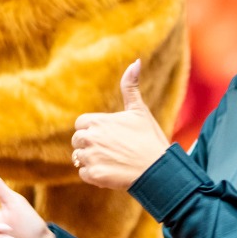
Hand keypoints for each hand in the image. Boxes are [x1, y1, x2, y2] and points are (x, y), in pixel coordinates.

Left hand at [70, 60, 169, 189]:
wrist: (158, 169)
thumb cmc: (149, 138)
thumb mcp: (139, 110)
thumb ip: (130, 86)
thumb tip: (135, 62)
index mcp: (97, 121)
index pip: (81, 124)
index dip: (93, 130)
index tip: (109, 135)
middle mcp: (90, 138)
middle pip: (77, 141)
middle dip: (90, 145)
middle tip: (112, 149)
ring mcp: (91, 158)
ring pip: (79, 158)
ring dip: (92, 160)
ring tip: (114, 160)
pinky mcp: (94, 175)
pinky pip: (84, 173)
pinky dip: (95, 175)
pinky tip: (113, 171)